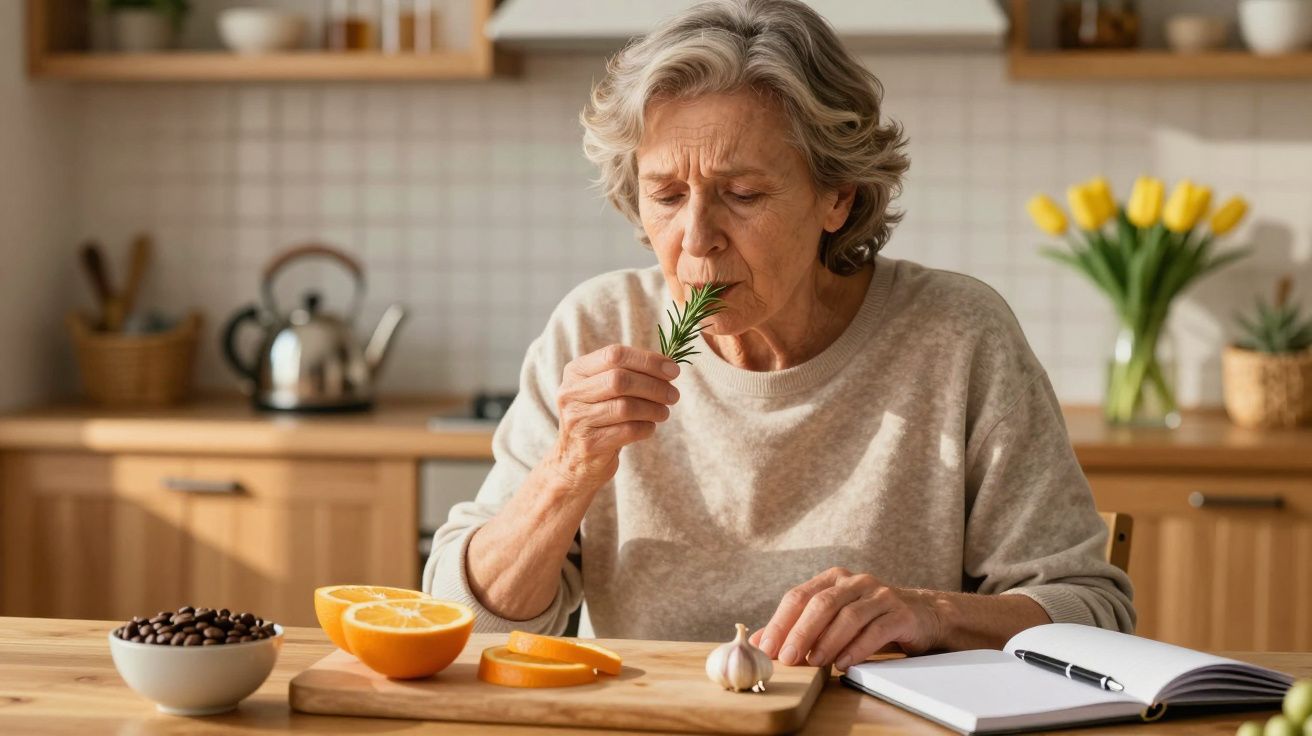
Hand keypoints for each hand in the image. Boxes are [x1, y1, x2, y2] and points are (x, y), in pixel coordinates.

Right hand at [549, 344, 680, 491]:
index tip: (673, 370)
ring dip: (653, 409)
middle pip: (620, 380)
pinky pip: (628, 431)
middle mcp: (571, 393)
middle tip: (673, 395)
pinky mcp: (589, 444)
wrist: (575, 460)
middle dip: (654, 386)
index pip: (615, 355)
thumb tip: (668, 367)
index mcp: (576, 371)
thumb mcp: (604, 389)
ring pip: (626, 407)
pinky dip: (646, 427)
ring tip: (663, 412)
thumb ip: (629, 373)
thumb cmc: (599, 417)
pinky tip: (649, 427)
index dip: (648, 360)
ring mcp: (577, 420)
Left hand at [749, 567, 941, 670]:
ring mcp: (880, 595)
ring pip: (849, 616)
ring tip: (815, 662)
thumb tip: (759, 642)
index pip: (799, 596)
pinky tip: (844, 665)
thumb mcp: (833, 618)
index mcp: (833, 579)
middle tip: (788, 657)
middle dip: (801, 632)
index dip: (780, 621)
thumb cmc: (869, 619)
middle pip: (822, 604)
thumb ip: (799, 626)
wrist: (921, 616)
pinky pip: (876, 630)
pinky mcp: (900, 613)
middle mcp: (856, 582)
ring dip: (828, 641)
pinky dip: (857, 649)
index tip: (767, 647)